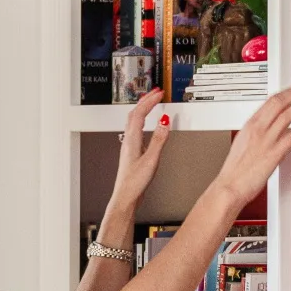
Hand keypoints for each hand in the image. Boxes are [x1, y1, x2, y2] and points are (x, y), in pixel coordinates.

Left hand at [110, 87, 172, 211]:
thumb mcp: (151, 160)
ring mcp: (129, 146)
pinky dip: (143, 121)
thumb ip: (159, 140)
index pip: (140, 113)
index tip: (159, 93)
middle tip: (156, 93)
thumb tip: (165, 121)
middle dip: (145, 101)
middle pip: (134, 114)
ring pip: (133, 121)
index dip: (150, 101)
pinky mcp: (132, 152)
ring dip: (143, 109)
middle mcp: (128, 140)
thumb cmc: (135, 182)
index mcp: (132, 139)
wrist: (126, 197)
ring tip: (151, 103)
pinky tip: (148, 126)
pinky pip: (136, 130)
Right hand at [216, 83, 290, 206]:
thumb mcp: (242, 143)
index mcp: (249, 125)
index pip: (269, 101)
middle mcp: (258, 129)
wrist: (230, 185)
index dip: (284, 93)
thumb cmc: (235, 170)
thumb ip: (256, 134)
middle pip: (279, 102)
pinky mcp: (275, 153)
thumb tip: (266, 131)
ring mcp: (267, 140)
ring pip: (287, 115)